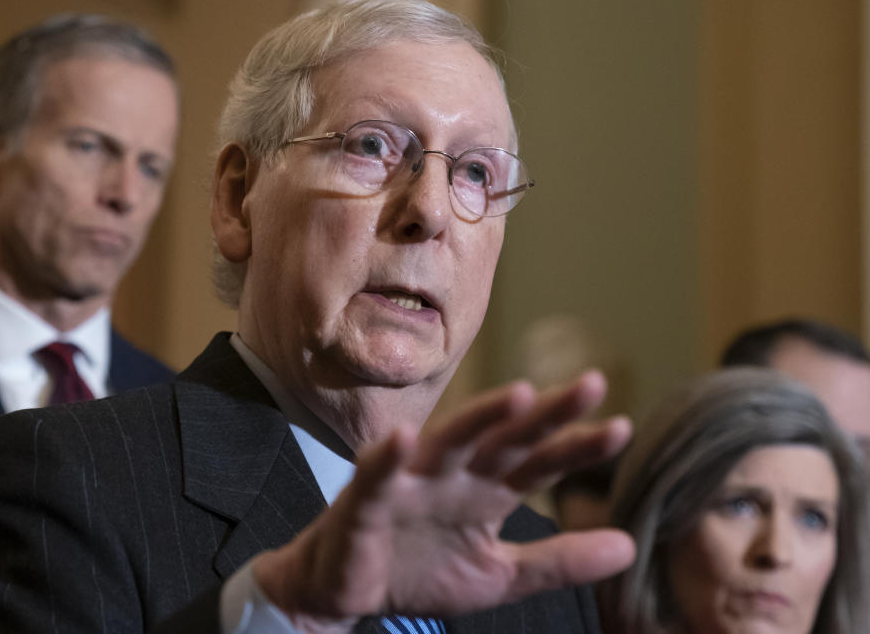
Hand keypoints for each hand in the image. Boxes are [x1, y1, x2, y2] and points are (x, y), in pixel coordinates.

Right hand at [253, 372, 634, 628]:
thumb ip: (558, 561)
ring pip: (450, 440)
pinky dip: (388, 455)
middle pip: (506, 437)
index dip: (577, 446)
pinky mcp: (366, 497)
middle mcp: (456, 474)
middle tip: (593, 384)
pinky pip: (378, 473)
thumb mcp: (500, 575)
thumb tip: (630, 546)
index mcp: (488, 490)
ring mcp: (412, 480)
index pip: (540, 462)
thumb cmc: (421, 572)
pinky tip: (405, 437)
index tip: (622, 428)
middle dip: (546, 413)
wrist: (348, 593)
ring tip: (520, 395)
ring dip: (481, 416)